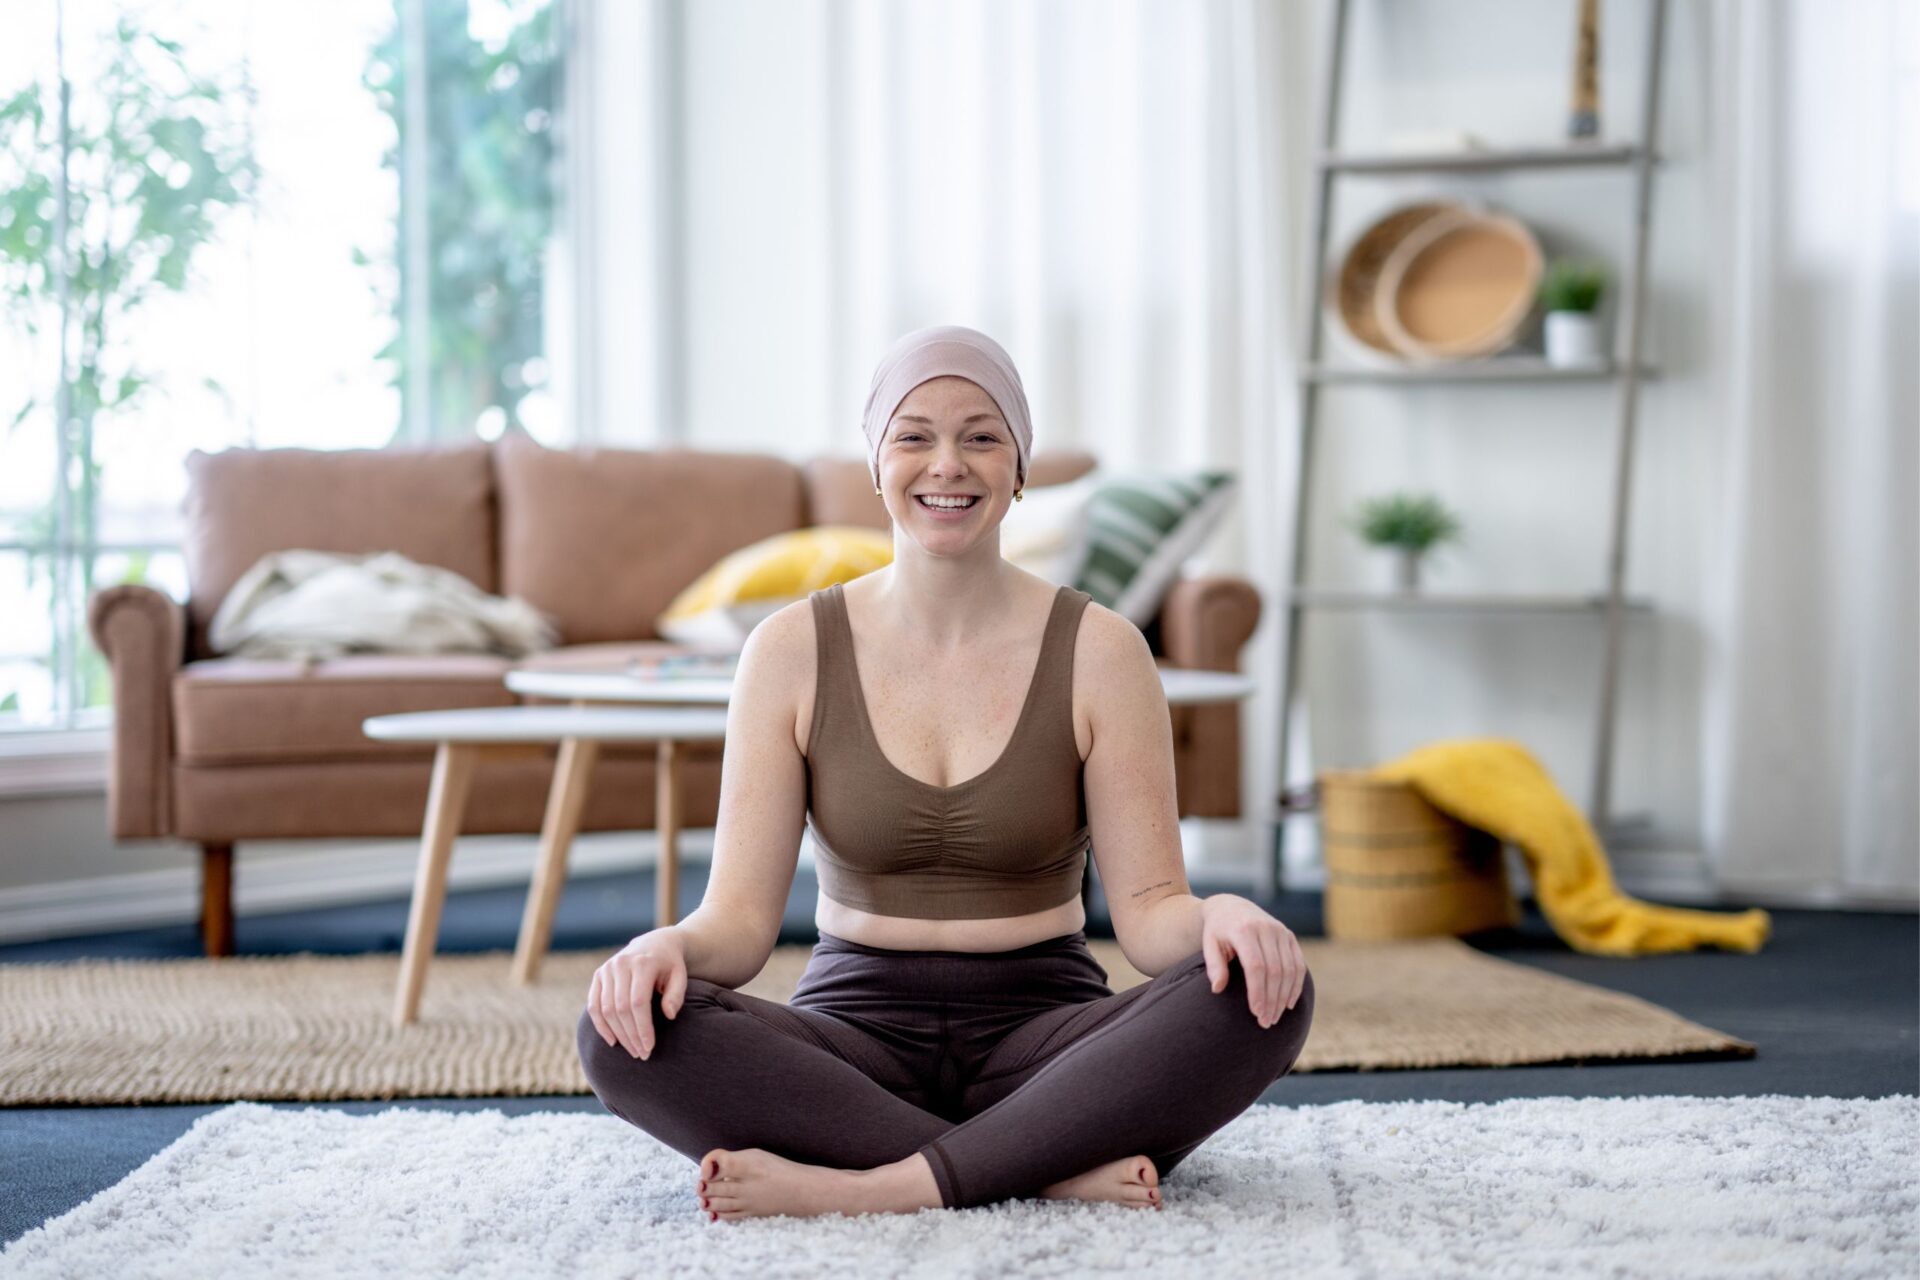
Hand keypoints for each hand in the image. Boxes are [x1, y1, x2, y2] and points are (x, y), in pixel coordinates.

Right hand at [587, 927, 688, 1059]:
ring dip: (617, 1034)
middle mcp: (620, 964)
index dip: (642, 1028)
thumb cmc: (670, 965)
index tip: (649, 1047)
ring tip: (631, 1050)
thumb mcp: (680, 976)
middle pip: (620, 1008)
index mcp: (642, 963)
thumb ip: (677, 995)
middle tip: (642, 1054)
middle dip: (631, 1035)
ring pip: (606, 1009)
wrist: (655, 944)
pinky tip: (612, 1041)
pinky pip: (594, 1005)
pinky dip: (600, 1025)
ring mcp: (607, 969)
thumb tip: (669, 1015)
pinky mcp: (598, 975)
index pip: (638, 1002)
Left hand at [1200, 894, 1306, 1027]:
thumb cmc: (1217, 931)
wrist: (1230, 906)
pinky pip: (1298, 964)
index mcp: (1244, 929)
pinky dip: (1296, 985)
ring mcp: (1280, 931)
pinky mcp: (1289, 935)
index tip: (1256, 1012)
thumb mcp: (1209, 944)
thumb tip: (1217, 989)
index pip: (1256, 966)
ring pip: (1290, 969)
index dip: (1258, 991)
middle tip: (1265, 1022)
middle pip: (1275, 971)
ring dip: (1284, 997)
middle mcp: (1266, 928)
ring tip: (1275, 1017)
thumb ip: (1213, 965)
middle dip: (1272, 1000)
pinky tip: (1289, 1003)